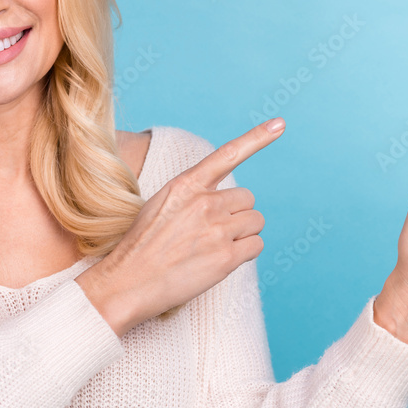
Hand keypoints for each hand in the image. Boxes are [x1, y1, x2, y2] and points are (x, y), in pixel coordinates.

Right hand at [75, 117, 285, 336]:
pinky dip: (245, 253)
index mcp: (186, 184)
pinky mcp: (226, 258)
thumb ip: (192, 194)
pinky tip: (220, 260)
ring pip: (255, 222)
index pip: (228, 154)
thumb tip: (224, 200)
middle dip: (237, 215)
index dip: (257, 138)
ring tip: (213, 247)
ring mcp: (217, 230)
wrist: (128, 282)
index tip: (280, 124)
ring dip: (242, 234)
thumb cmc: (142, 245)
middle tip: (213, 232)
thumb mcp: (161, 203)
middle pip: (248, 200)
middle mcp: (204, 202)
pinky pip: (256, 246)